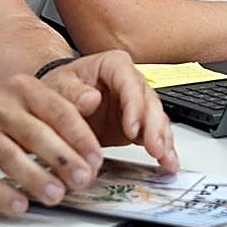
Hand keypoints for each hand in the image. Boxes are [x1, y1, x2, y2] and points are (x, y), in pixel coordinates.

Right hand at [0, 74, 107, 215]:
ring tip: (56, 195)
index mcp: (24, 88)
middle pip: (35, 135)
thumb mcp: (33, 99)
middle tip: (82, 180)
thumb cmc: (3, 112)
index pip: (58, 111)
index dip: (80, 137)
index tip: (95, 159)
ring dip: (35, 179)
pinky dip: (1, 194)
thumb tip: (97, 104)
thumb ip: (64, 107)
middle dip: (62, 160)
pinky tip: (19, 205)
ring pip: (9, 157)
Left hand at [39, 50, 177, 171]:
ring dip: (163, 139)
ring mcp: (136, 103)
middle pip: (149, 101)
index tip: (132, 129)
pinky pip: (155, 134)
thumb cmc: (60, 89)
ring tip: (166, 159)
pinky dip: (163, 148)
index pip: (130, 82)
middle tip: (155, 149)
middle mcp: (130, 81)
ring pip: (157, 118)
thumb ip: (72, 92)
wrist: (58, 103)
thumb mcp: (58, 86)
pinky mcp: (139, 124)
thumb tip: (91, 98)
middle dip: (154, 126)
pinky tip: (168, 162)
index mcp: (113, 65)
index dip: (134, 105)